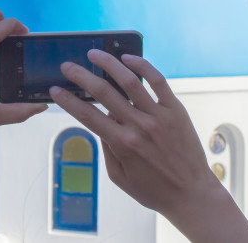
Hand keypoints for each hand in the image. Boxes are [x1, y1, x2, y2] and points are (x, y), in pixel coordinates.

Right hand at [50, 49, 247, 242]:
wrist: (191, 193)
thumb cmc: (153, 190)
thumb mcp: (119, 177)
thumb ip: (107, 148)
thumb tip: (102, 120)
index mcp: (122, 144)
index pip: (88, 115)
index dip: (68, 101)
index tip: (56, 90)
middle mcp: (139, 126)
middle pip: (104, 93)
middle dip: (81, 76)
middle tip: (67, 66)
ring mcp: (159, 115)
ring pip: (130, 81)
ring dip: (108, 63)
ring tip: (94, 53)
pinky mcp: (176, 109)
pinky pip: (158, 81)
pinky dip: (143, 66)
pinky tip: (128, 57)